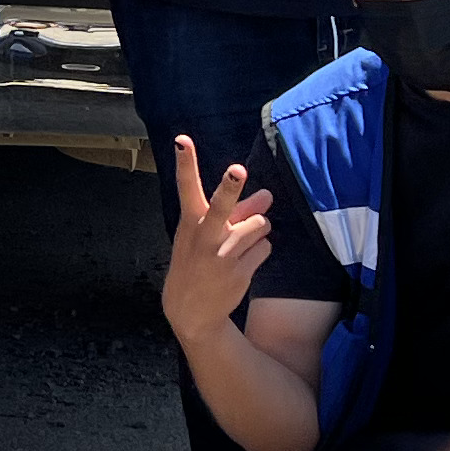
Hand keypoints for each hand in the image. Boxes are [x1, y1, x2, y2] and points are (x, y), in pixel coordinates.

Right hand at [161, 134, 272, 340]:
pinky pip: (265, 247)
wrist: (191, 310)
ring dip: (259, 229)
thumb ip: (237, 212)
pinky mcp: (240, 272)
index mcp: (190, 221)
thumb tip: (267, 195)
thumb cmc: (198, 260)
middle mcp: (204, 236)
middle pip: (222, 206)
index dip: (185, 162)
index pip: (186, 186)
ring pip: (259, 224)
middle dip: (230, 188)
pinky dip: (260, 251)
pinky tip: (244, 262)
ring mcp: (222, 255)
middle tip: (237, 170)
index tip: (182, 140)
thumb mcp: (204, 234)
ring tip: (243, 242)